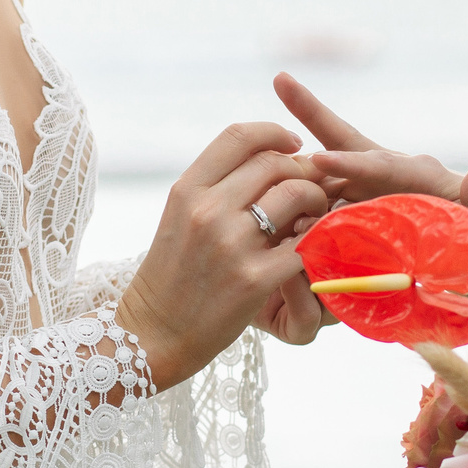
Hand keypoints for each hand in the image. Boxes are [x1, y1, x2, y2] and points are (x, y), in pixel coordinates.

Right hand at [117, 122, 329, 387]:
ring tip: (314, 215)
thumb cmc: (170, 276)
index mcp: (187, 190)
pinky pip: (304, 243)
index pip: (239, 136)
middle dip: (303, 170)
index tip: (293, 144)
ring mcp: (232, 244)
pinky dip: (316, 240)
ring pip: (297, 195)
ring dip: (316, 201)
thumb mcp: (178, 218)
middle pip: (275, 163)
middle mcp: (208, 210)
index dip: (275, 133)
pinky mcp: (254, 279)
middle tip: (312, 186)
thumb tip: (267, 160)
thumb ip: (215, 188)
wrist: (151, 335)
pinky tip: (314, 246)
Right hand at [272, 73, 467, 268]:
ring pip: (325, 185)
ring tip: (249, 175)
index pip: (380, 164)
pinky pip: (324, 208)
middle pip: (340, 161)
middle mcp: (386, 176)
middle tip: (265, 148)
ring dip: (292, 183)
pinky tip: (259, 213)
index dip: (351, 162)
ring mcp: (368, 195)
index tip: (320, 157)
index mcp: (416, 173)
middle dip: (306, 157)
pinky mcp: (358, 214)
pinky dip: (296, 211)